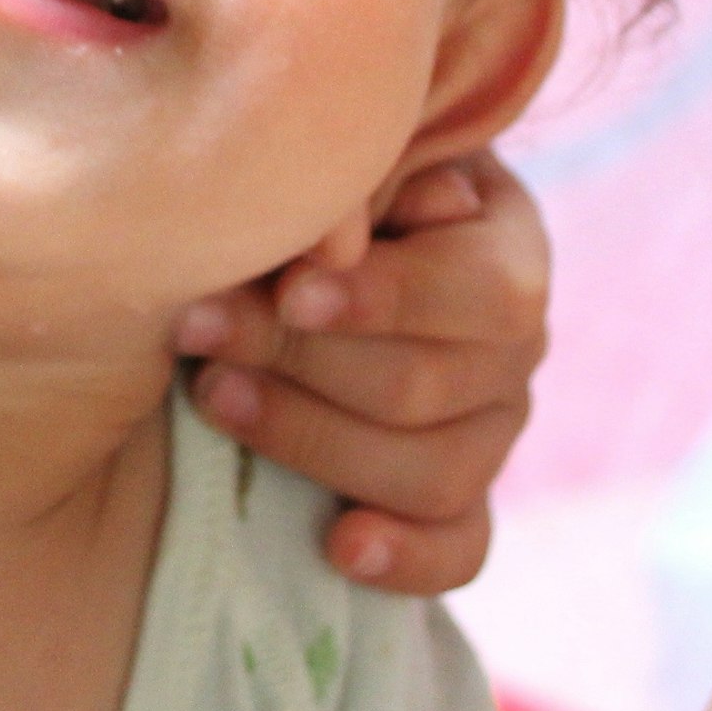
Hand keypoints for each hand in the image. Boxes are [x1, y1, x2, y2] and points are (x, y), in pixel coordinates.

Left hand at [174, 152, 548, 594]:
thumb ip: (342, 178)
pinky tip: (339, 545)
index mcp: (501, 240)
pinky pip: (460, 549)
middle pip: (437, 387)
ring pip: (437, 471)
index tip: (291, 291)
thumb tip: (337, 233)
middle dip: (304, 362)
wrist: (260, 240)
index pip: (484, 293)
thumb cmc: (296, 175)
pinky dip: (405, 557)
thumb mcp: (325, 154)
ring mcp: (488, 428)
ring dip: (314, 439)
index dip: (387, 300)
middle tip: (199, 328)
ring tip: (215, 396)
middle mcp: (512, 342)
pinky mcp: (453, 499)